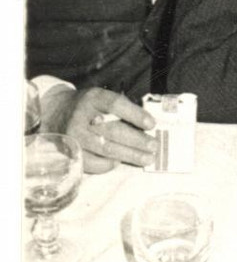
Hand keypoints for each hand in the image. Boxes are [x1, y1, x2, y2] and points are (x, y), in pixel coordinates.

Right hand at [41, 85, 156, 172]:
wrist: (56, 112)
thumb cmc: (89, 106)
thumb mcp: (102, 98)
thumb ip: (122, 108)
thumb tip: (147, 125)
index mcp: (93, 98)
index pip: (115, 104)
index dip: (135, 114)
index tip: (152, 124)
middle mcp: (82, 116)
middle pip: (113, 130)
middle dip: (137, 140)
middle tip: (154, 146)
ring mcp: (75, 136)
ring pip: (106, 149)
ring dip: (130, 155)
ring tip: (147, 158)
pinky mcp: (70, 152)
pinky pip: (93, 163)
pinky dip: (109, 164)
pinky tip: (121, 162)